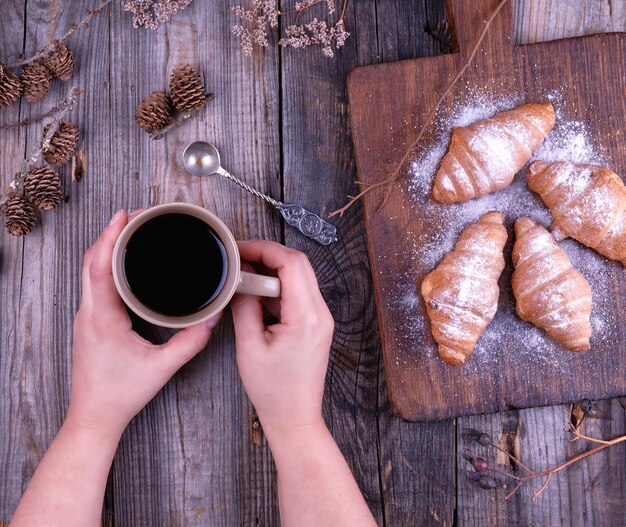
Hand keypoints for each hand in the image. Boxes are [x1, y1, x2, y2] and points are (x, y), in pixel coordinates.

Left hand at [66, 209, 221, 437]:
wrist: (94, 415)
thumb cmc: (121, 394)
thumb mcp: (162, 367)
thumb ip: (191, 342)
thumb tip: (213, 318)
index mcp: (103, 320)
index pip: (100, 269)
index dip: (109, 238)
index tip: (122, 216)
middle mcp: (89, 313)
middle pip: (91, 262)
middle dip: (109, 233)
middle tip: (133, 216)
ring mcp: (86, 317)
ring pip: (89, 271)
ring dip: (105, 248)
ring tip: (128, 231)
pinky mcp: (89, 322)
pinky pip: (92, 283)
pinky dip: (104, 264)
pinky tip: (121, 262)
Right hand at [231, 240, 333, 437]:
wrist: (294, 417)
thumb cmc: (273, 390)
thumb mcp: (249, 346)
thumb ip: (244, 307)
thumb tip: (240, 280)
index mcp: (307, 316)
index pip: (291, 263)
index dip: (264, 249)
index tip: (240, 250)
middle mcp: (321, 313)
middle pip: (299, 264)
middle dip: (268, 255)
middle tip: (240, 259)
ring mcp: (322, 319)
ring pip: (300, 277)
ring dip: (273, 272)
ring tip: (245, 278)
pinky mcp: (317, 325)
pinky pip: (299, 294)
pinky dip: (278, 289)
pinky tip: (257, 296)